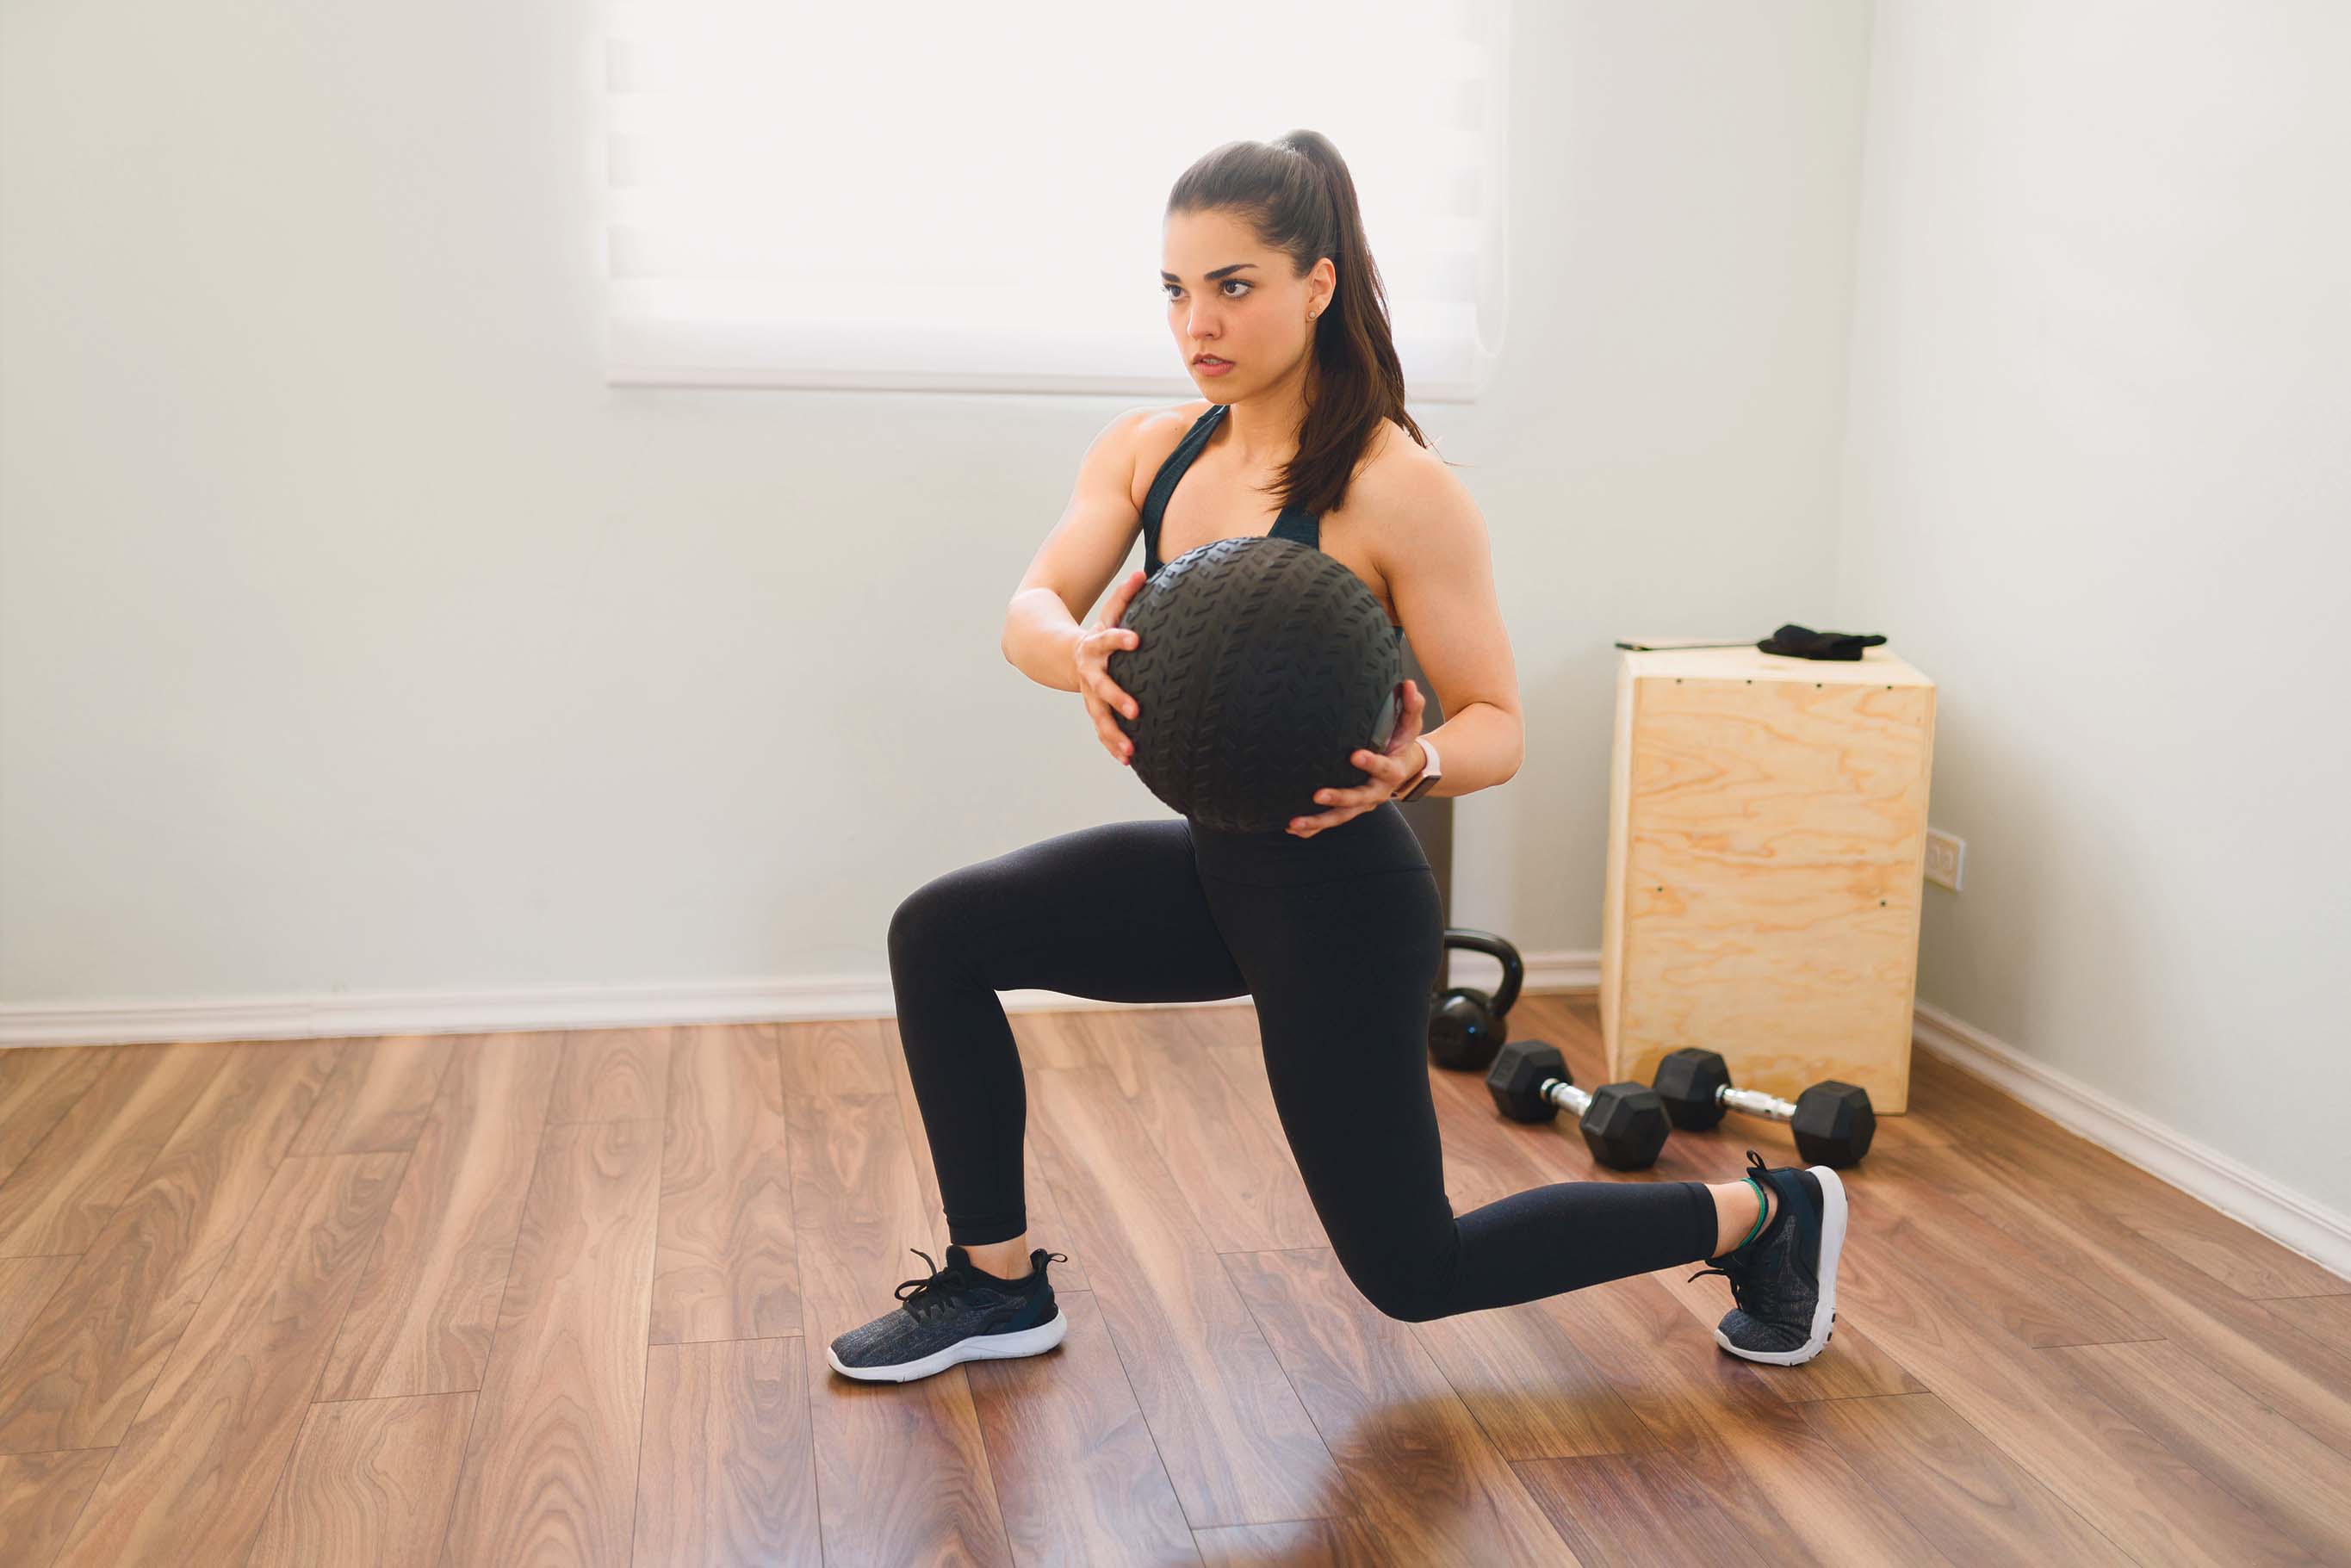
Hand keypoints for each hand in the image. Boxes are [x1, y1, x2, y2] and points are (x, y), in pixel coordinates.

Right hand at [1075, 568, 1146, 767]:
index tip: (1137, 640)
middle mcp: (1089, 674)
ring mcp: (1088, 695)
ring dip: (1114, 735)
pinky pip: (1102, 731)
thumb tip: (1142, 573)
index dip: (1120, 639)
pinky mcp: (1094, 711)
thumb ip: (1124, 596)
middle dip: (1117, 699)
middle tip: (1136, 710)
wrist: (1064, 657)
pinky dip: (1113, 745)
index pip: (1107, 639)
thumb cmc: (1098, 636)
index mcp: (1094, 647)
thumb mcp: (1108, 616)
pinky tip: (1129, 761)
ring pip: (1099, 717)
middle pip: (1101, 687)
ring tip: (1131, 752)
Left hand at [1288, 679, 1426, 837]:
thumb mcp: (1410, 725)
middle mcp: (1377, 792)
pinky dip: (1313, 828)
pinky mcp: (1350, 810)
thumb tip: (1410, 684)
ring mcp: (1362, 804)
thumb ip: (1412, 706)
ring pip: (1341, 817)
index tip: (1355, 755)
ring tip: (1294, 823)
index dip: (1371, 763)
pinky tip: (1292, 829)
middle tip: (1318, 795)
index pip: (1383, 767)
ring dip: (1318, 821)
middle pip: (1358, 799)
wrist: (1406, 770)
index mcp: (1392, 771)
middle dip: (1338, 798)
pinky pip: (1330, 822)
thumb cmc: (1402, 743)